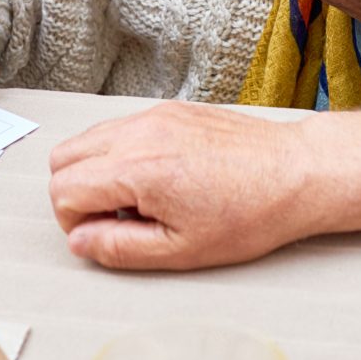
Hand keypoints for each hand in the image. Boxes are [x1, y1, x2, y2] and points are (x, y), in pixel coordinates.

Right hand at [48, 104, 319, 269]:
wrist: (297, 173)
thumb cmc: (251, 213)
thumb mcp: (181, 250)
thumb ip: (119, 248)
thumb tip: (80, 242)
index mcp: (137, 169)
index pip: (63, 189)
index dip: (74, 222)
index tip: (104, 234)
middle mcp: (140, 132)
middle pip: (63, 158)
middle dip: (74, 193)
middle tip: (113, 219)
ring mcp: (154, 115)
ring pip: (88, 138)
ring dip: (95, 171)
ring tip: (137, 199)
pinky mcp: (171, 109)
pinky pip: (120, 127)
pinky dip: (120, 153)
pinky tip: (157, 178)